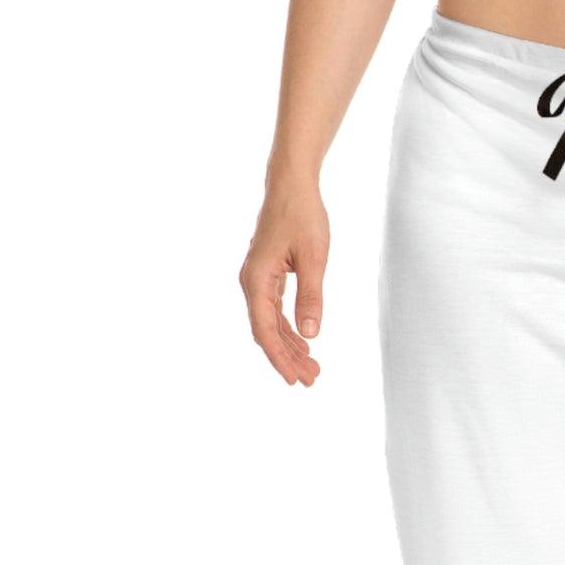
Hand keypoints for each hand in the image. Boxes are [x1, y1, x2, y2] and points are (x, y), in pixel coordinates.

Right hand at [239, 178, 328, 386]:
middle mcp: (251, 282)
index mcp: (257, 279)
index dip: (279, 358)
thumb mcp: (313, 258)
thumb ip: (311, 296)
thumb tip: (311, 334)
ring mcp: (258, 279)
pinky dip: (289, 329)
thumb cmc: (302, 215)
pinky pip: (275, 311)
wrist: (291, 185)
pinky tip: (304, 343)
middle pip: (266, 332)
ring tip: (312, 368)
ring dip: (290, 347)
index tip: (294, 380)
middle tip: (311, 380)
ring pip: (271, 323)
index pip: (264, 330)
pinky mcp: (268, 275)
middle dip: (288, 358)